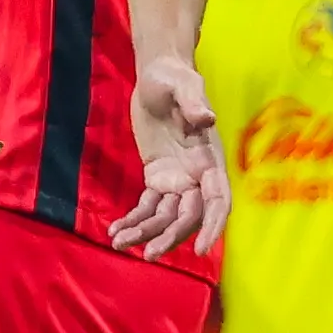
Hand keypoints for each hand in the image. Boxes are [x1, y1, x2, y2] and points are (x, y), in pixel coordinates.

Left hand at [110, 55, 228, 257]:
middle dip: (171, 237)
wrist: (157, 77)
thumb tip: (208, 118)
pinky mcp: (157, 177)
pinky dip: (134, 220)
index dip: (213, 225)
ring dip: (146, 233)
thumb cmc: (173, 79)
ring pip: (166, 216)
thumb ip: (194, 101)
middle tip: (148, 254)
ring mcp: (177, 179)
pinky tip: (115, 231)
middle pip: (189, 216)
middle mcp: (196, 175)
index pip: (217, 200)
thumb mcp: (182, 84)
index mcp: (208, 159)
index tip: (201, 250)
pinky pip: (148, 206)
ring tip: (119, 244)